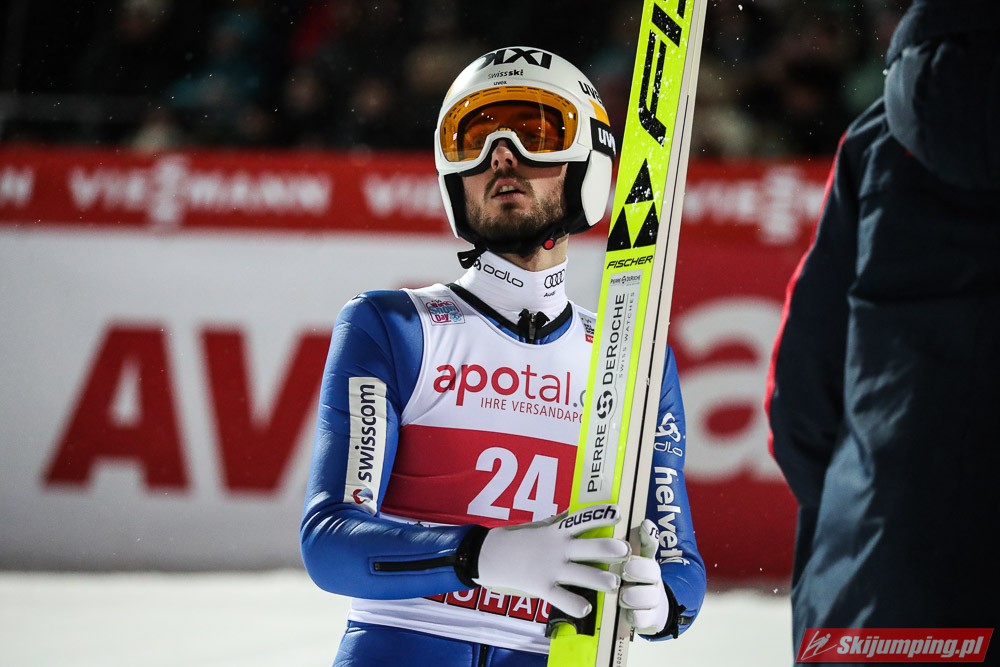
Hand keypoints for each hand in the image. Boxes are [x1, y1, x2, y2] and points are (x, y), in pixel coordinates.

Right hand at [473, 504, 628, 617]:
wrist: (489, 555)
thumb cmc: (517, 539)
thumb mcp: (539, 527)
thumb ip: (558, 522)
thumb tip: (576, 512)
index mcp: (556, 531)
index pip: (582, 519)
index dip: (601, 515)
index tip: (619, 512)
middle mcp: (556, 548)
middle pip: (589, 547)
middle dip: (610, 549)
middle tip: (626, 551)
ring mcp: (550, 568)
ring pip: (582, 574)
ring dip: (601, 579)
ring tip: (614, 583)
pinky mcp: (541, 586)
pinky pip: (561, 598)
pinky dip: (575, 605)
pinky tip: (586, 608)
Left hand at [619, 519, 670, 634]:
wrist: (644, 610)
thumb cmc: (626, 579)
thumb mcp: (621, 561)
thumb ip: (622, 544)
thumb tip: (627, 523)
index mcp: (644, 558)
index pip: (650, 542)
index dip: (649, 533)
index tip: (644, 525)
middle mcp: (652, 576)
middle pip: (652, 569)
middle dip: (639, 568)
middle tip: (625, 569)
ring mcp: (652, 597)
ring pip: (650, 595)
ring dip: (635, 595)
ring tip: (623, 596)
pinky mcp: (649, 618)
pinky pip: (644, 618)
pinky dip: (636, 616)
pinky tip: (628, 614)